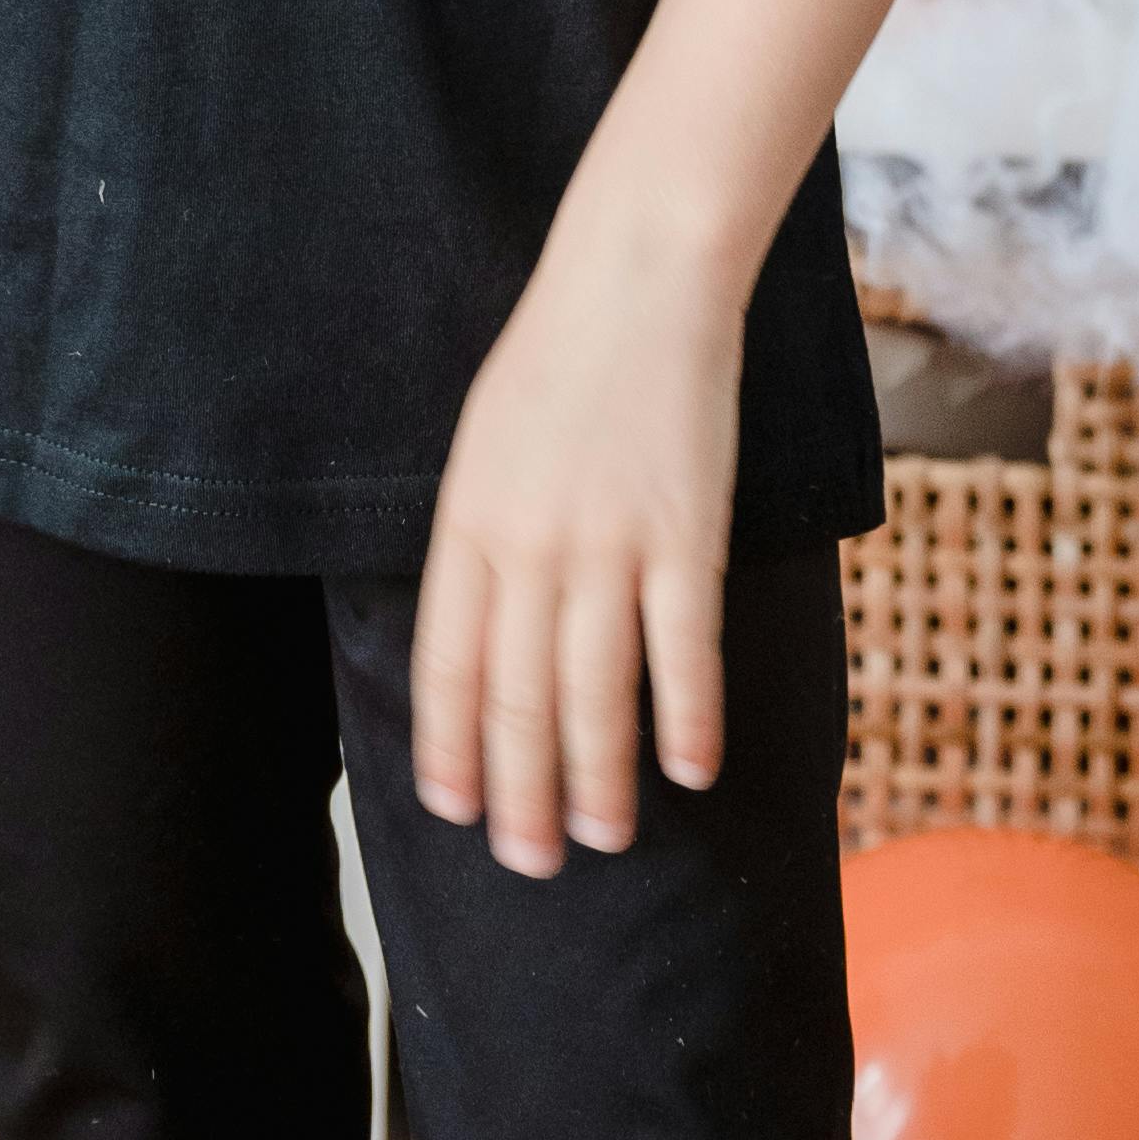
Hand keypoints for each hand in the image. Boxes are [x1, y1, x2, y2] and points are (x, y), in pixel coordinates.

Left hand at [410, 226, 741, 872]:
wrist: (637, 276)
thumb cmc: (558, 359)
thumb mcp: (485, 445)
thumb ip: (480, 542)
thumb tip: (481, 644)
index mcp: (468, 519)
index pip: (447, 663)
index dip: (451, 747)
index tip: (457, 811)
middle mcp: (528, 542)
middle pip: (517, 697)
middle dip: (521, 793)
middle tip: (531, 863)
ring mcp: (607, 541)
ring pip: (595, 693)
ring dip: (598, 779)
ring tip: (603, 837)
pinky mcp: (683, 533)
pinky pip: (682, 650)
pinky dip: (687, 719)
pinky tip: (691, 769)